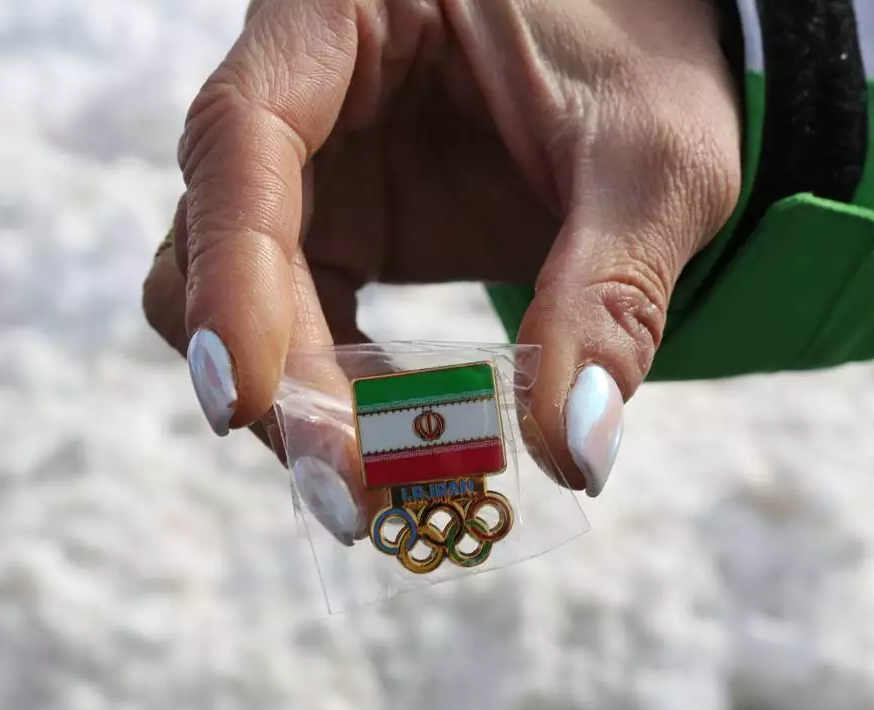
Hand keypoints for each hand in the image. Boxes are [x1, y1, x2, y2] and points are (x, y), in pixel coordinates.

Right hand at [144, 0, 741, 497]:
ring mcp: (311, 166)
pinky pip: (297, 323)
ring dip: (294, 402)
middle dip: (273, 377)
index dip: (230, 271)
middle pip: (218, 239)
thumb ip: (611, 293)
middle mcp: (301, 89)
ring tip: (376, 494)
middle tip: (348, 497)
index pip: (243, 135)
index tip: (247, 398)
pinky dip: (335, 394)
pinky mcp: (338, 226)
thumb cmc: (649, 62)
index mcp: (344, 14)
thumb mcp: (654, 162)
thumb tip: (573, 455)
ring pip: (236, 298)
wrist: (649, 54)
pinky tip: (398, 442)